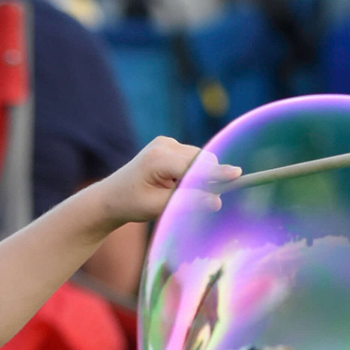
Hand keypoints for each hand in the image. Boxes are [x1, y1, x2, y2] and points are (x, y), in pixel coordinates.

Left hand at [96, 136, 240, 224]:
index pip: (195, 165)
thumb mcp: (160, 207)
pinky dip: (192, 172)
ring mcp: (166, 142)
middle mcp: (163, 144)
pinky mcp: (169, 145)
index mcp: (158, 159)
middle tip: (207, 199)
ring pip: (199, 158)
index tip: (237, 175)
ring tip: (178, 192)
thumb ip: (189, 201)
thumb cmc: (133, 204)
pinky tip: (176, 184)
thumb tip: (217, 201)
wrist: (112, 196)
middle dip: (209, 176)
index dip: (216, 173)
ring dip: (200, 175)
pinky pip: (192, 158)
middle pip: (201, 159)